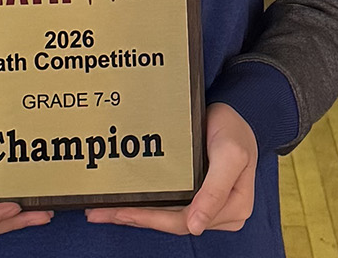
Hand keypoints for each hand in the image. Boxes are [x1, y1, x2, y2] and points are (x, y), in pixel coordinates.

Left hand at [84, 102, 256, 234]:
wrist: (234, 111)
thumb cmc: (234, 130)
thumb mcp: (230, 155)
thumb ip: (215, 191)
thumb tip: (196, 226)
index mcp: (232, 208)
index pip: (184, 221)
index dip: (153, 218)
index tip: (125, 212)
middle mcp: (218, 212)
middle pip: (171, 222)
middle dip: (137, 218)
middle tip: (103, 212)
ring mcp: (206, 205)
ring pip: (167, 216)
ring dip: (137, 214)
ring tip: (105, 211)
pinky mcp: (195, 196)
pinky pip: (168, 205)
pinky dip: (146, 205)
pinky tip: (125, 203)